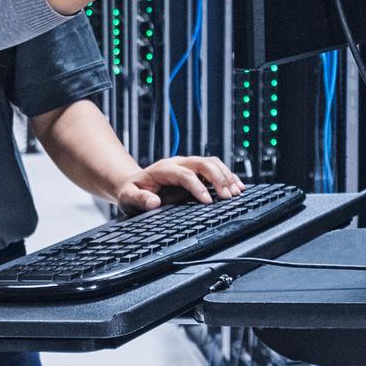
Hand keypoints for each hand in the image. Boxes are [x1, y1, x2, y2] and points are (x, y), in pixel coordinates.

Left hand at [113, 156, 245, 211]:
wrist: (135, 184)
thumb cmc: (132, 192)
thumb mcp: (127, 197)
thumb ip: (139, 199)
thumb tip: (154, 202)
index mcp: (163, 169)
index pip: (185, 174)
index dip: (198, 186)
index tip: (207, 201)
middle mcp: (178, 163)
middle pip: (203, 163)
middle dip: (218, 178)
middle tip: (227, 196)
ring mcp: (188, 165)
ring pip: (212, 162)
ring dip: (226, 176)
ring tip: (236, 192)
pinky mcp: (195, 170)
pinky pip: (215, 167)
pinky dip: (228, 175)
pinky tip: (238, 186)